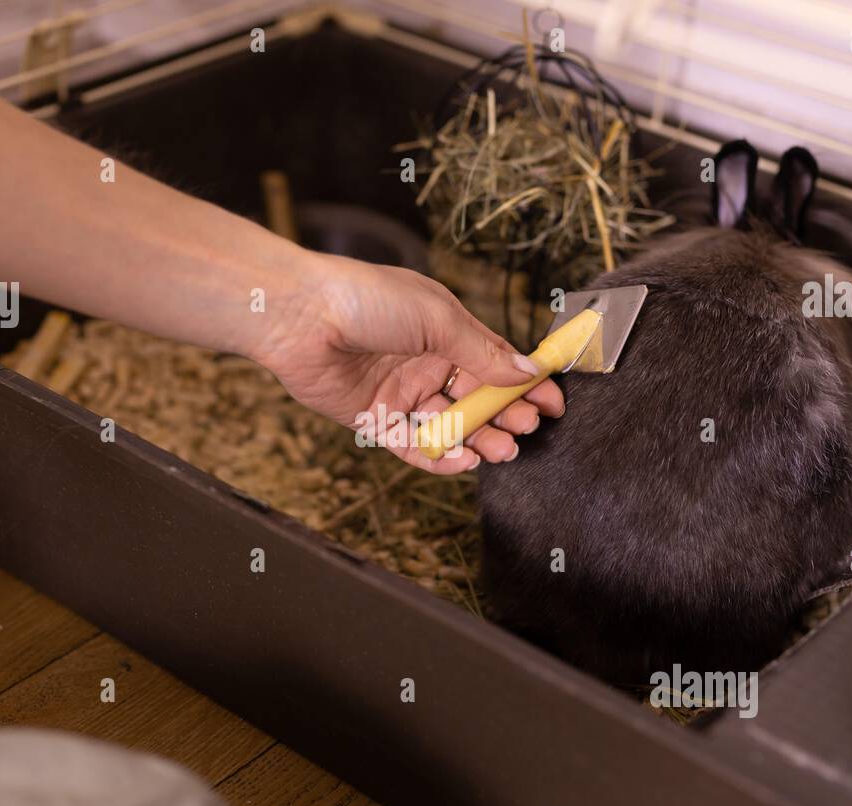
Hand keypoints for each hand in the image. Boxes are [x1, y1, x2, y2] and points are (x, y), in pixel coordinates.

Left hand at [248, 252, 564, 473]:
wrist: (298, 316)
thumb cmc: (366, 300)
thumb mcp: (436, 317)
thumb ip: (482, 350)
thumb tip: (527, 370)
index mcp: (443, 330)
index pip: (494, 361)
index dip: (525, 383)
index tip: (553, 404)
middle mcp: (423, 362)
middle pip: (475, 397)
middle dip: (505, 415)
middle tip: (527, 430)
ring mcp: (398, 392)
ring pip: (448, 424)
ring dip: (478, 438)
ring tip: (502, 450)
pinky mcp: (372, 419)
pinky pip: (412, 445)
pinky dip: (439, 456)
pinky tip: (464, 460)